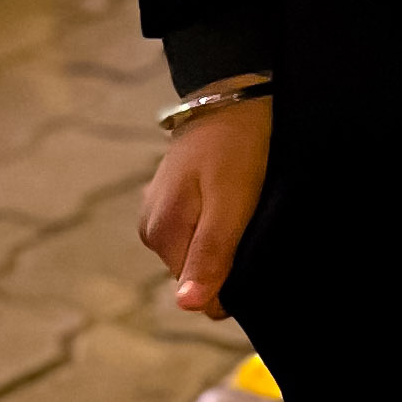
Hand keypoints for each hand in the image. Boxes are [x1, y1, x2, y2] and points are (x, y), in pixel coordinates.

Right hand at [137, 81, 272, 319]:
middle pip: (197, 274)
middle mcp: (151, 229)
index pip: (199, 295)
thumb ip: (210, 255)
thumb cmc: (236, 147)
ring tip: (243, 206)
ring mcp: (158, 213)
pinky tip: (233, 200)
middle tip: (249, 221)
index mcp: (160, 234)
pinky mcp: (170, 200)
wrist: (232, 93)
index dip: (231, 281)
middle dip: (227, 259)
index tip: (251, 248)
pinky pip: (197, 232)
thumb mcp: (231, 203)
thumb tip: (187, 308)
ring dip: (224, 241)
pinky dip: (218, 224)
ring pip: (199, 253)